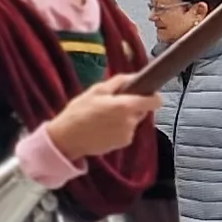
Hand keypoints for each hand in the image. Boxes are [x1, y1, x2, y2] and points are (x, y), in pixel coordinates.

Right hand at [40, 76, 154, 160]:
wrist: (67, 138)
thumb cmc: (78, 112)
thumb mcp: (96, 90)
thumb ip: (118, 81)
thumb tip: (134, 77)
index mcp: (125, 105)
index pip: (154, 101)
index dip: (151, 96)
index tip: (144, 93)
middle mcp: (130, 121)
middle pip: (142, 110)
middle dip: (132, 106)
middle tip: (112, 104)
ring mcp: (128, 134)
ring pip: (133, 121)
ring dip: (124, 118)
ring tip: (104, 117)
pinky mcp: (123, 144)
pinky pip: (126, 132)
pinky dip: (119, 129)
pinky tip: (103, 128)